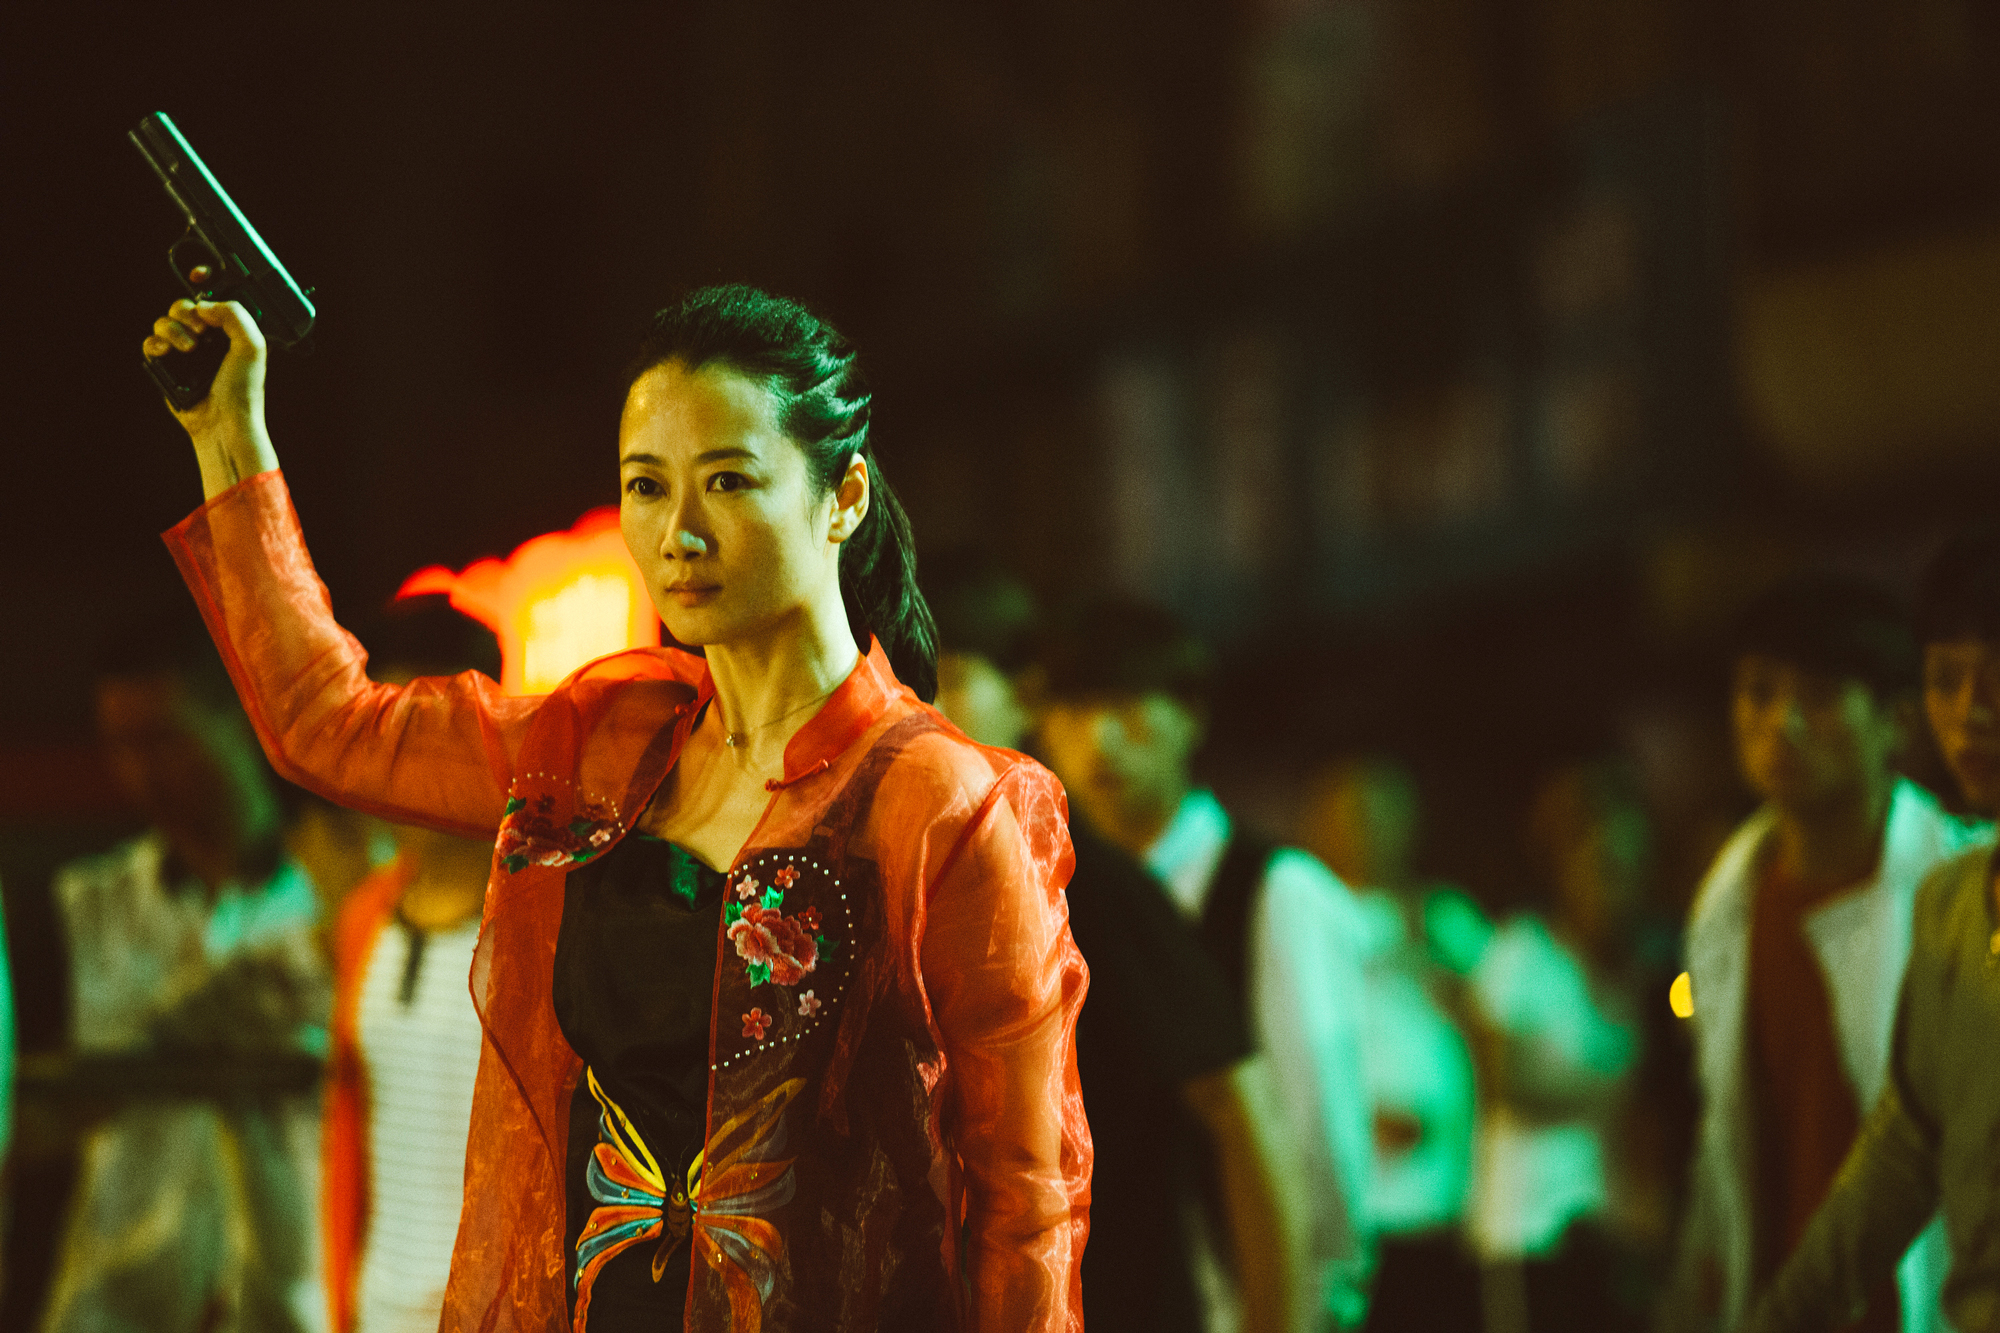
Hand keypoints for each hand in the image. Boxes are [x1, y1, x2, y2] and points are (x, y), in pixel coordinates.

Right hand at [141, 294, 278, 498]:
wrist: (224, 422)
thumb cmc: (244, 389)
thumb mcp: (253, 345)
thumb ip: (235, 314)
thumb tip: (203, 305)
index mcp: (232, 330)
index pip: (213, 297)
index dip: (205, 281)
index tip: (198, 274)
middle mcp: (209, 338)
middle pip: (183, 306)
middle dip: (187, 311)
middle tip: (201, 329)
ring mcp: (186, 351)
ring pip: (164, 321)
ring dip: (174, 329)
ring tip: (191, 348)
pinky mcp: (168, 366)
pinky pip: (151, 343)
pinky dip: (157, 344)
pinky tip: (170, 352)